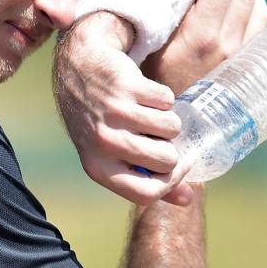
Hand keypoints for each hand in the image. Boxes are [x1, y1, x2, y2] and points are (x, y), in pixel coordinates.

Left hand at [55, 13, 194, 205]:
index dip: (171, 183)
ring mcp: (116, 113)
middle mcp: (104, 143)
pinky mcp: (128, 86)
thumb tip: (187, 199)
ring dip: (167, 119)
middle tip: (159, 136)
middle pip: (166, 161)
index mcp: (97, 168)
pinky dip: (162, 97)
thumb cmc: (100, 120)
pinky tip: (142, 94)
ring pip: (171, 128)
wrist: (79, 68)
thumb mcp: (112, 154)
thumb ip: (148, 178)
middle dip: (172, 148)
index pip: (146, 194)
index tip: (180, 166)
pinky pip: (168, 100)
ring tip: (147, 113)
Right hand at [143, 0, 266, 93]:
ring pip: (258, 9)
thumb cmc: (147, 86)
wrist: (169, 131)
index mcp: (200, 37)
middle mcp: (226, 47)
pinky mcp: (246, 70)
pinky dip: (258, 6)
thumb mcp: (145, 49)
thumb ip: (153, 18)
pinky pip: (261, 29)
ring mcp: (240, 59)